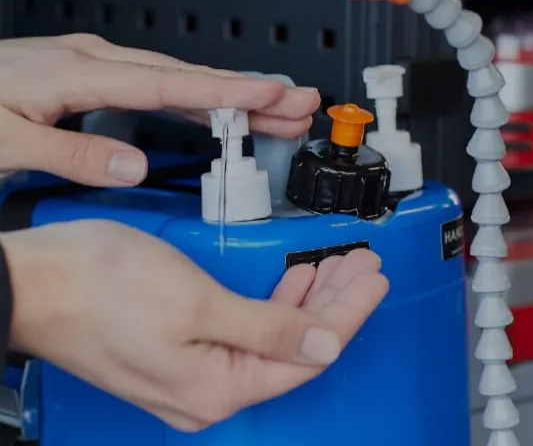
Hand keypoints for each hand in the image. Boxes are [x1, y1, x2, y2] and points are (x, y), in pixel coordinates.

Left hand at [0, 34, 320, 186]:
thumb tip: (132, 166)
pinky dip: (194, 96)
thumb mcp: (4, 143)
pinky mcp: (83, 74)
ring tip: (277, 109)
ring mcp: (88, 64)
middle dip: (250, 90)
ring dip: (228, 95)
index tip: (275, 97)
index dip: (228, 94)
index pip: (171, 83)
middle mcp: (89, 60)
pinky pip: (155, 83)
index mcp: (77, 72)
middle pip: (186, 76)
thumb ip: (73, 155)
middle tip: (302, 103)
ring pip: (174, 77)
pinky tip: (212, 108)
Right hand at [2, 220, 388, 430]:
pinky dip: (273, 303)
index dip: (348, 313)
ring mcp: (189, 376)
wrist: (29, 281)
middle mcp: (205, 393)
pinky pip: (243, 333)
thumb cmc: (95, 287)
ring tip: (339, 265)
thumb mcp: (199, 301)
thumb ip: (270, 327)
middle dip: (335, 302)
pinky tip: (294, 280)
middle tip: (363, 264)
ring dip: (308, 299)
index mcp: (216, 389)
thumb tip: (326, 344)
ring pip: (272, 338)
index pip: (308, 355)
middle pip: (294, 349)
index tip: (374, 278)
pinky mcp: (175, 353)